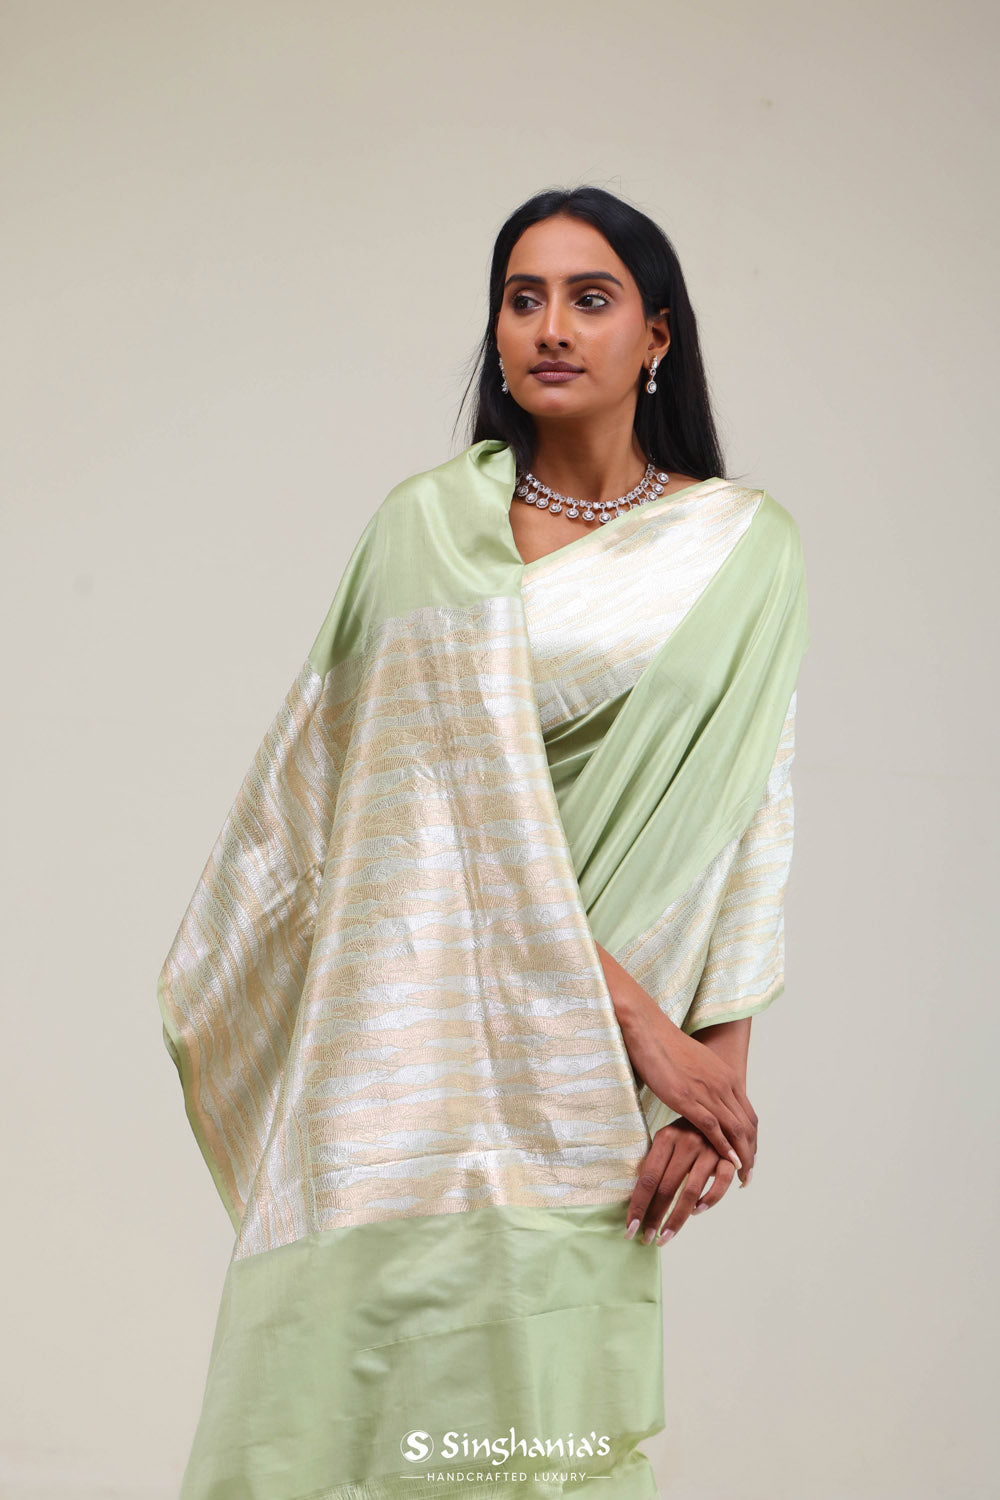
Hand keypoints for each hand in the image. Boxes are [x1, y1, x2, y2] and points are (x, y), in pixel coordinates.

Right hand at [617, 990, 757, 1183]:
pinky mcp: (687, 1098)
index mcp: (727, 1077)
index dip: (752, 1140)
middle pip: (747, 1126)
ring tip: (743, 1176)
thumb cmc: (667, 1047)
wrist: (649, 1030)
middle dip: (752, 1153)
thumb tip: (708, 1097)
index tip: (750, 1157)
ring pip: (736, 1130)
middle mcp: (724, 1085)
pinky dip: (724, 1147)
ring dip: (743, 1156)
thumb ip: (708, 1083)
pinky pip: (713, 1127)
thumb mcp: (697, 1066)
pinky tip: (728, 1162)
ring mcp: (707, 1091)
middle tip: (750, 1175)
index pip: (749, 1115)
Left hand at [625, 1119, 739, 1244]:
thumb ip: (655, 1164)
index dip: (638, 1205)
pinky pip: (721, 1184)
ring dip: (677, 1219)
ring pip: (690, 1192)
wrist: (717, 1110)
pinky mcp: (729, 1157)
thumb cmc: (684, 1133)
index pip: (647, 1179)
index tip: (629, 1227)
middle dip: (654, 1217)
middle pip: (666, 1188)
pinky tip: (697, 1211)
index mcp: (666, 1137)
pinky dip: (710, 1200)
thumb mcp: (667, 1140)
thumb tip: (636, 1201)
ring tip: (665, 1236)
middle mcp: (686, 1142)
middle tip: (646, 1238)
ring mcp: (709, 1149)